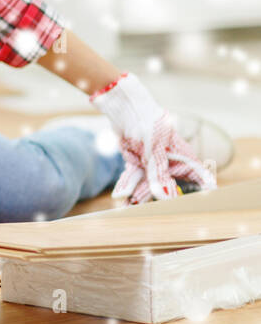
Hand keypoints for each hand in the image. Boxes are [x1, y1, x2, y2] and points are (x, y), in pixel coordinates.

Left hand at [89, 72, 216, 204]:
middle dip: (160, 201)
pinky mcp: (137, 163)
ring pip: (148, 186)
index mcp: (184, 159)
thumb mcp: (155, 151)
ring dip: (138, 196)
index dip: (202, 195)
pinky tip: (120, 197)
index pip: (201, 179)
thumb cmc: (147, 123)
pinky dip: (127, 185)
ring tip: (127, 210)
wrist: (124, 109)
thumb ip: (159, 175)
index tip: (197, 209)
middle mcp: (170, 164)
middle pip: (170, 188)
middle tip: (152, 215)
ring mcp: (153, 164)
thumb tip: (164, 198)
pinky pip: (134, 178)